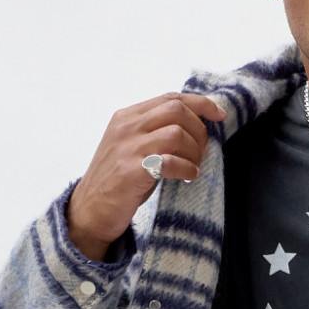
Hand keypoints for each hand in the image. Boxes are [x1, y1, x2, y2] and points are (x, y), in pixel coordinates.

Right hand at [66, 92, 225, 260]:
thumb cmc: (118, 181)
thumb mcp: (134, 147)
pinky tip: (188, 177)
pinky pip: (170, 162)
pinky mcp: (131, 171)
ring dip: (194, 151)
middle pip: (176, 110)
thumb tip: (196, 128)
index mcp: (127, 117)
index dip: (200, 104)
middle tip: (202, 151)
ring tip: (193, 166)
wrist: (89, 210)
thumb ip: (156, 132)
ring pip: (176, 133)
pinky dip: (186, 169)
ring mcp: (127, 148)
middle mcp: (126, 127)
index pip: (170, 98)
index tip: (218, 115)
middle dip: (199, 130)